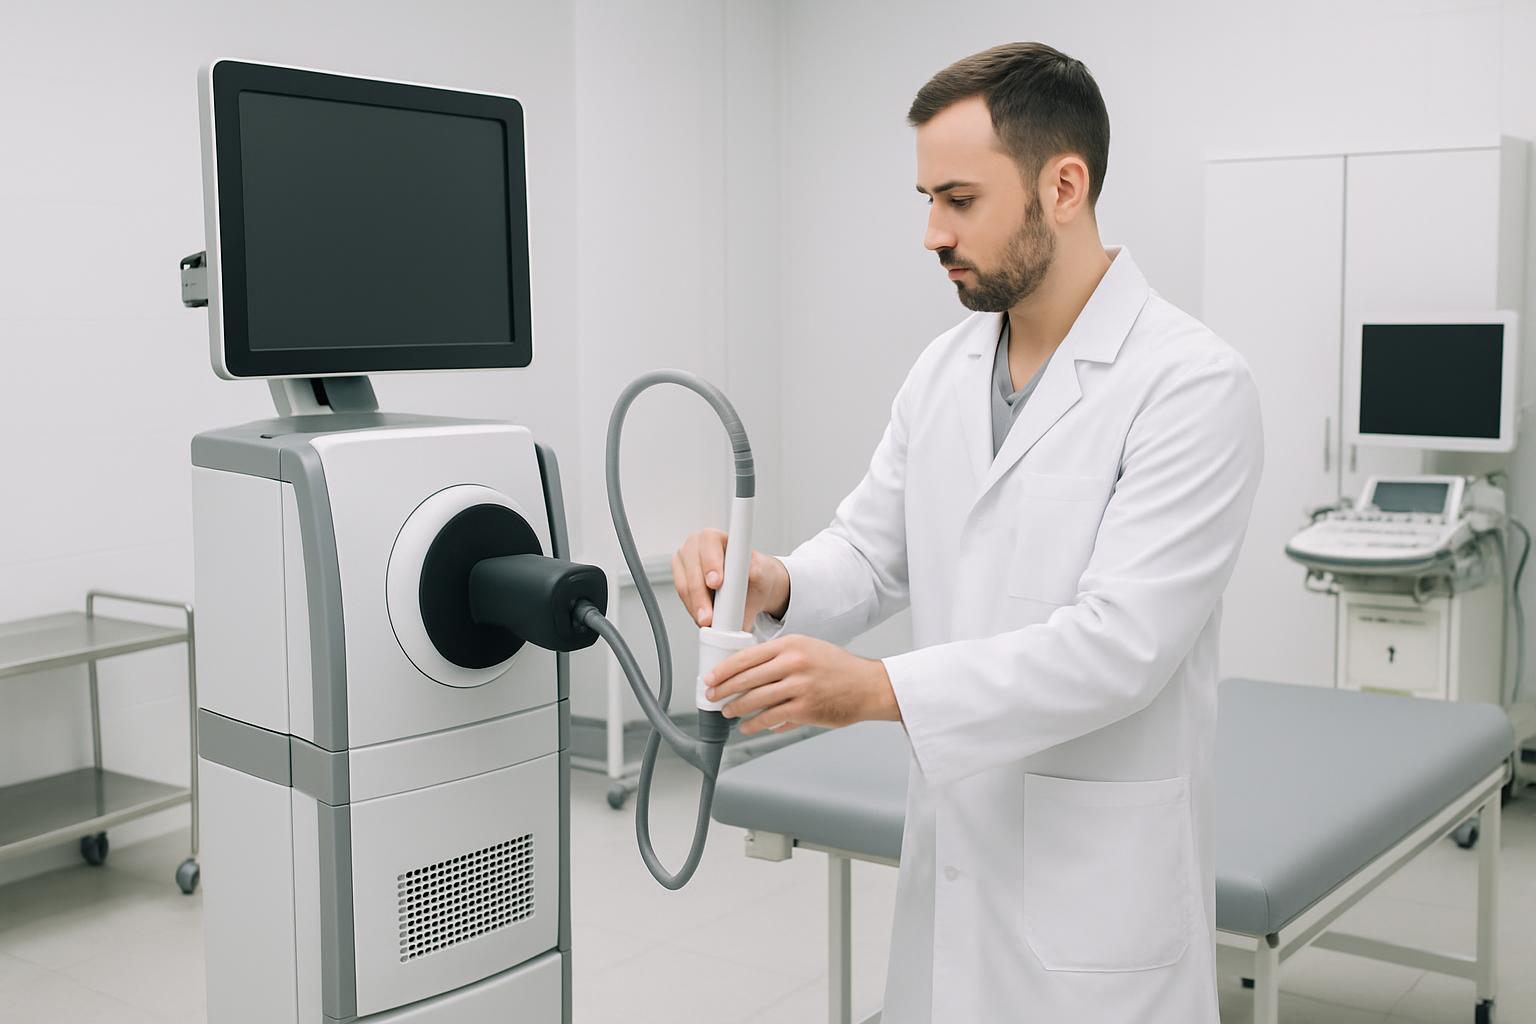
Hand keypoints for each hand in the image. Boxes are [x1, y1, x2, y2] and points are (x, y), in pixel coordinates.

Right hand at [672, 528, 790, 629]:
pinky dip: (694, 610)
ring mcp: (685, 564)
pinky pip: (684, 599)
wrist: (752, 585)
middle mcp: (695, 547)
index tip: (716, 583)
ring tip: (708, 621)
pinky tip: (704, 618)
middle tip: (710, 614)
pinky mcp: (681, 582)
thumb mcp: (762, 571)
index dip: (712, 564)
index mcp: (715, 537)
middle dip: (701, 595)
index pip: (708, 544)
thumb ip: (755, 571)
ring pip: (684, 586)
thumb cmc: (755, 573)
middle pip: (692, 569)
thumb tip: (751, 574)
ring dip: (696, 606)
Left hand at [702, 634, 900, 735]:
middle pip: (747, 678)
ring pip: (755, 699)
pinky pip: (771, 718)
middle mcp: (794, 663)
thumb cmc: (837, 668)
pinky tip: (747, 726)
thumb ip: (779, 657)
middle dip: (723, 689)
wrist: (867, 686)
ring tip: (727, 711)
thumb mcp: (807, 648)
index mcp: (791, 644)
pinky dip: (755, 724)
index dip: (724, 669)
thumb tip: (748, 671)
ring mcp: (799, 687)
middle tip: (712, 695)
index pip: (748, 656)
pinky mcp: (805, 709)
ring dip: (736, 708)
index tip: (711, 677)